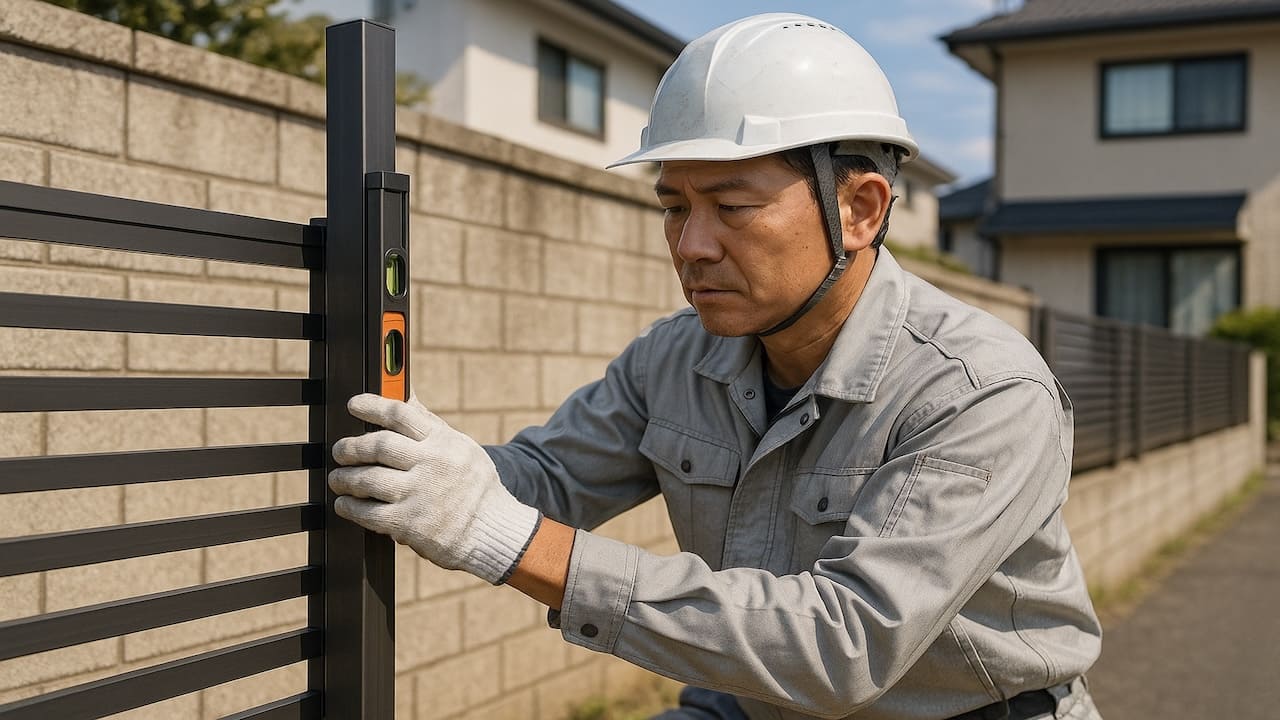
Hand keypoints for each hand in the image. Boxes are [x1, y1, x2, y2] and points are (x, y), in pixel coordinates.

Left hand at [328, 393, 540, 584]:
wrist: (493, 531)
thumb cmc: (475, 487)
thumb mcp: (461, 447)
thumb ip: (430, 424)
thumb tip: (405, 394)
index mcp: (443, 441)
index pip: (400, 413)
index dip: (371, 405)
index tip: (354, 405)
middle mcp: (431, 464)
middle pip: (378, 446)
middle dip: (350, 447)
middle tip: (340, 451)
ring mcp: (419, 494)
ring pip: (367, 479)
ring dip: (345, 478)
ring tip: (339, 478)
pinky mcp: (408, 524)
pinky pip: (368, 513)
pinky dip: (350, 507)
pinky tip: (346, 504)